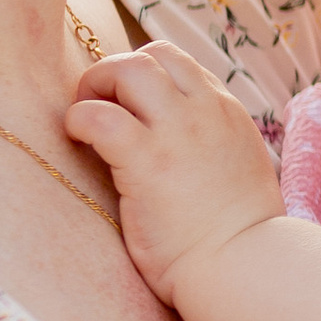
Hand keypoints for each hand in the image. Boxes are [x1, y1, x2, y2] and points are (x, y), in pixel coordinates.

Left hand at [65, 44, 284, 301]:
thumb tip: (188, 142)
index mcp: (226, 113)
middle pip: (153, 55)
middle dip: (117, 71)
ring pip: (129, 69)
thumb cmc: (240, 234)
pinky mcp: (145, 160)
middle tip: (100, 106)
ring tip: (86, 120)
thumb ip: (216, 142)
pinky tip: (78, 140)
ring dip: (97, 85)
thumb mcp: (241, 168)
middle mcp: (205, 111)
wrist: (242, 265)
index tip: (129, 106)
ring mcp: (176, 131)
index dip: (147, 77)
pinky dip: (80, 120)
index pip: (180, 64)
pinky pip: (99, 116)